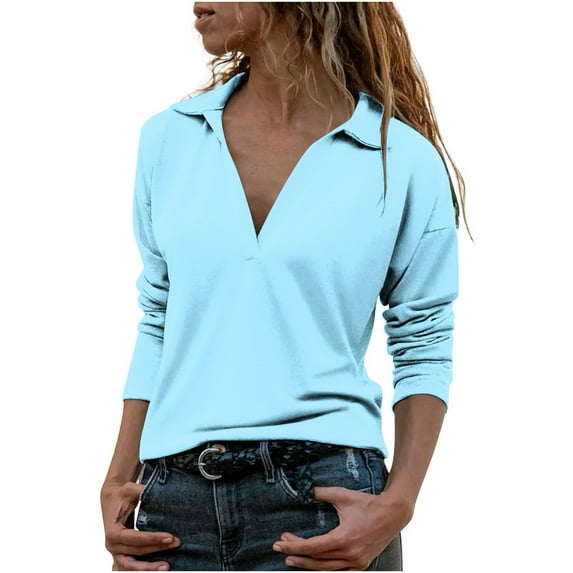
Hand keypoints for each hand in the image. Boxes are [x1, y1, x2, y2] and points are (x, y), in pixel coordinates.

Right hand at [101, 481, 180, 570]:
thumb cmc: (122, 494)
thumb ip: (143, 491)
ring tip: (167, 566)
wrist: (112, 498)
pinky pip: (130, 567)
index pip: (135, 538)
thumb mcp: (131, 490)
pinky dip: (142, 569)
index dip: (153, 539)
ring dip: (149, 567)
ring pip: (131, 566)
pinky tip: (156, 569)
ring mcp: (116, 553)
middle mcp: (112, 545)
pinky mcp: (121, 555)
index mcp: (113, 531)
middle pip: (137, 552)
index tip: (170, 536)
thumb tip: (161, 493)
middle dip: (158, 549)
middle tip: (176, 544)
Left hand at [272, 486, 412, 570]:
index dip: (293, 546)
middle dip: (296, 554)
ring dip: (308, 564)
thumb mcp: (343, 495)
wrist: (393, 513)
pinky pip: (338, 571)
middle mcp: (349, 554)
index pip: (312, 547)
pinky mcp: (361, 564)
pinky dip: (325, 569)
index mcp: (343, 539)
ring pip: (326, 569)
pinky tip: (315, 564)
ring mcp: (356, 562)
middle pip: (316, 560)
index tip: (279, 543)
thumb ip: (322, 493)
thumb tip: (305, 490)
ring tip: (292, 559)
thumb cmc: (368, 504)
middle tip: (281, 548)